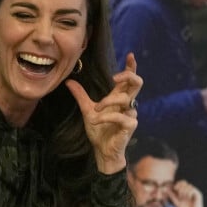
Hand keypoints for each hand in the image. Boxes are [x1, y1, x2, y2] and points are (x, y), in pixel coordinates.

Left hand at [65, 53, 141, 173]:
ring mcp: (130, 115)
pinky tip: (97, 121)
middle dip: (128, 76)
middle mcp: (127, 105)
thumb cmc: (99, 131)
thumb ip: (81, 96)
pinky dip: (107, 117)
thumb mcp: (87, 111)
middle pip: (137, 84)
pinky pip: (121, 116)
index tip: (130, 55)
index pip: (129, 80)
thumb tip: (69, 81)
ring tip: (96, 110)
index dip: (131, 67)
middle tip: (114, 78)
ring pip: (126, 99)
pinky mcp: (130, 126)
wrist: (102, 151)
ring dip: (108, 102)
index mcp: (119, 99)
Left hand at [168, 180, 205, 206]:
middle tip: (177, 192)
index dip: (177, 184)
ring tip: (182, 197)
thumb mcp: (176, 201)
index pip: (181, 182)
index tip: (174, 189)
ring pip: (188, 186)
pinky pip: (192, 190)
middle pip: (184, 182)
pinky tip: (187, 198)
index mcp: (186, 191)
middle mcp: (191, 190)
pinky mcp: (198, 194)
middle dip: (179, 186)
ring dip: (183, 191)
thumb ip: (172, 195)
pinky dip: (188, 193)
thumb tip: (166, 189)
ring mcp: (195, 192)